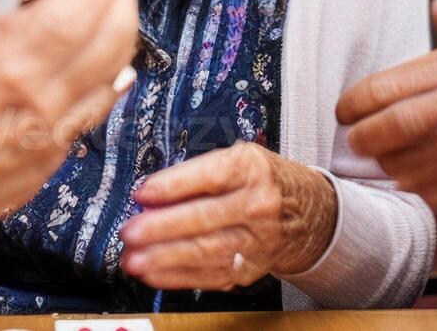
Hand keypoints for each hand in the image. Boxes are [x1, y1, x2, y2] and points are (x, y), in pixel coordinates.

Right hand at [0, 0, 139, 233]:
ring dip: (120, 41)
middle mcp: (39, 95)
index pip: (75, 7)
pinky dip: (109, 86)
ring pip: (111, 76)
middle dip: (120, 3)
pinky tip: (112, 74)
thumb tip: (28, 6)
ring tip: (116, 19)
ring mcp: (51, 132)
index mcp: (7, 62)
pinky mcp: (50, 158)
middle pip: (109, 38)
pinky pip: (94, 113)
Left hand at [118, 143, 338, 289]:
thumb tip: (150, 196)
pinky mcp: (251, 268)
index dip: (173, 186)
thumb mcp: (237, 160)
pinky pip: (210, 275)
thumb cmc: (263, 180)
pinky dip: (177, 276)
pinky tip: (153, 274)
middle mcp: (258, 205)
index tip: (142, 193)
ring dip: (164, 258)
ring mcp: (258, 241)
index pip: (210, 177)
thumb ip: (196, 175)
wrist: (307, 211)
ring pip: (206, 252)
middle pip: (205, 218)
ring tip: (134, 259)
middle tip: (130, 232)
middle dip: (161, 228)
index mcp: (251, 169)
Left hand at [335, 33, 436, 211]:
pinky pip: (431, 193)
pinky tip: (406, 184)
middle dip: (367, 138)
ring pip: (411, 163)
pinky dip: (412, 192)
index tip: (343, 113)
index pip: (384, 88)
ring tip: (382, 162)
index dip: (354, 104)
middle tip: (354, 144)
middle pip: (401, 124)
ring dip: (388, 166)